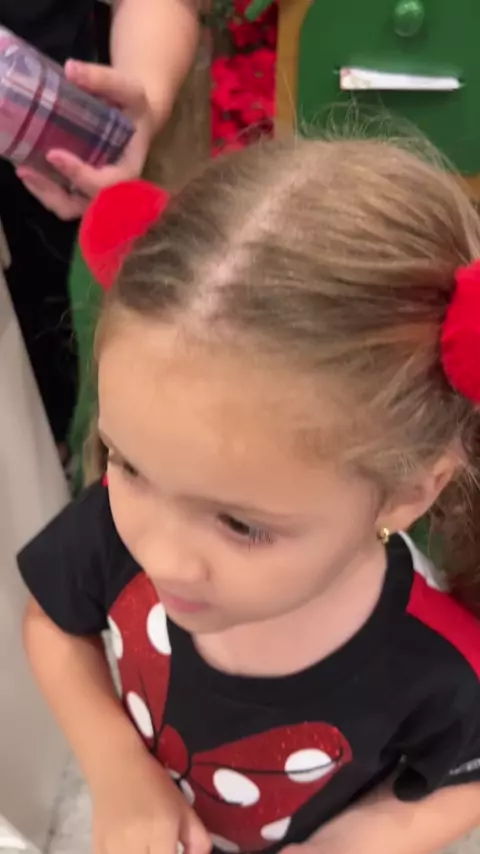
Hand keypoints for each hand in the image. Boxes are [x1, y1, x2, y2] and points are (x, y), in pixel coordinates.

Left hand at [16, 61, 162, 219]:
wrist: (134, 116)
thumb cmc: (133, 105)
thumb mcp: (127, 87)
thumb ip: (103, 79)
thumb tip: (70, 69)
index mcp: (128, 169)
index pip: (107, 184)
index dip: (80, 175)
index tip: (53, 154)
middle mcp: (114, 188)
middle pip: (85, 206)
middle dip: (54, 194)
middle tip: (26, 171)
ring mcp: (96, 191)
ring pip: (69, 207)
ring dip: (44, 194)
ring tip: (23, 171)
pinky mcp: (82, 188)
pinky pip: (62, 200)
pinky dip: (44, 190)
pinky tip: (27, 170)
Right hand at [91, 747, 210, 853]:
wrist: (116, 768)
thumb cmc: (154, 785)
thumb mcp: (184, 807)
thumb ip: (199, 841)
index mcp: (161, 829)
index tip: (174, 851)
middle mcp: (135, 842)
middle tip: (163, 849)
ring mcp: (112, 848)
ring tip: (149, 848)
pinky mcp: (97, 849)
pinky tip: (134, 850)